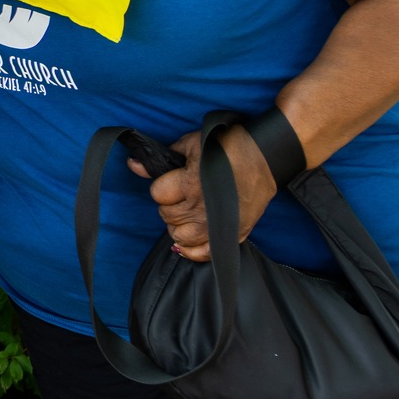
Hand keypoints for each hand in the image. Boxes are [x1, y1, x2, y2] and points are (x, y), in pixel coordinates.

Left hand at [132, 126, 276, 262]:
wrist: (265, 157)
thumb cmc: (226, 146)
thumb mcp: (191, 144)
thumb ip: (162, 158)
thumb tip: (133, 165)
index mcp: (190, 183)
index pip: (158, 194)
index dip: (161, 187)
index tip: (171, 182)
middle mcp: (202, 208)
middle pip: (168, 218)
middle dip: (169, 206)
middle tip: (180, 197)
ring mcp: (217, 225)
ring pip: (180, 238)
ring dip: (179, 227)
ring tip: (187, 214)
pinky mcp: (232, 235)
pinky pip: (203, 254)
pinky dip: (192, 251)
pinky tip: (190, 241)